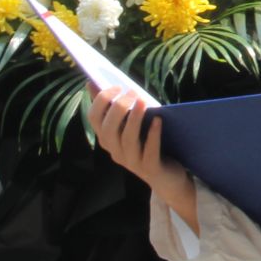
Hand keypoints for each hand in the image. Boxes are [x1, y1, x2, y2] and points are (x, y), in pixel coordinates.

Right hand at [85, 84, 198, 231]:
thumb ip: (114, 107)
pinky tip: (157, 120)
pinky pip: (149, 152)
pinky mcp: (151, 168)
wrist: (167, 177)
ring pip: (127, 140)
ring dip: (134, 119)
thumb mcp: (130, 125)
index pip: (93, 118)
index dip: (101, 100)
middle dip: (118, 108)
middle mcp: (115, 151)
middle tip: (131, 92)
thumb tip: (92, 83)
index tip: (117, 86)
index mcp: (108, 138)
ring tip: (142, 101)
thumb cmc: (147, 144)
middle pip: (108, 129)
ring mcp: (132, 162)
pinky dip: (153, 135)